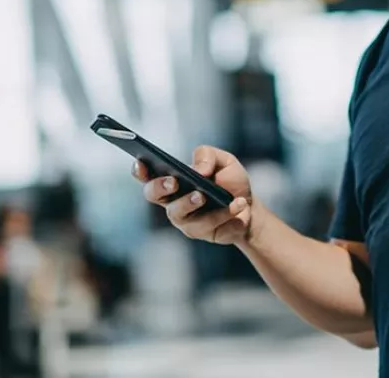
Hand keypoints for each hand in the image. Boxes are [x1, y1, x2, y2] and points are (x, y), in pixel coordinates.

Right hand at [134, 146, 254, 245]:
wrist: (249, 206)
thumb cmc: (230, 181)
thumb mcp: (224, 161)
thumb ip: (208, 156)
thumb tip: (198, 170)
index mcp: (172, 178)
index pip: (147, 174)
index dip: (139, 169)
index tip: (141, 162)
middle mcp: (171, 200)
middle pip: (152, 194)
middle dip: (160, 187)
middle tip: (174, 182)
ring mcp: (183, 218)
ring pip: (179, 213)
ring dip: (192, 202)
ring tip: (208, 195)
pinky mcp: (199, 232)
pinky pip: (207, 225)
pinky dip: (225, 213)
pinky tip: (238, 205)